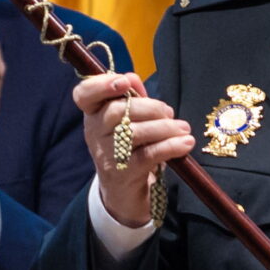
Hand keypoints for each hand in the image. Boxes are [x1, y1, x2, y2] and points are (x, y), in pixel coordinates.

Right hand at [70, 71, 191, 226]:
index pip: (84, 94)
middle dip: (150, 108)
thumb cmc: (129, 147)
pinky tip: (185, 143)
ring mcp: (107, 154)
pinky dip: (170, 146)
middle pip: (117, 111)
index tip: (125, 82)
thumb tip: (132, 77)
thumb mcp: (129, 121)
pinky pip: (148, 154)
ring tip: (184, 129)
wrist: (123, 192)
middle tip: (170, 113)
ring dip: (165, 128)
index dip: (101, 85)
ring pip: (135, 132)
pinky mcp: (123, 173)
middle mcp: (94, 132)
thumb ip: (131, 98)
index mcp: (93, 114)